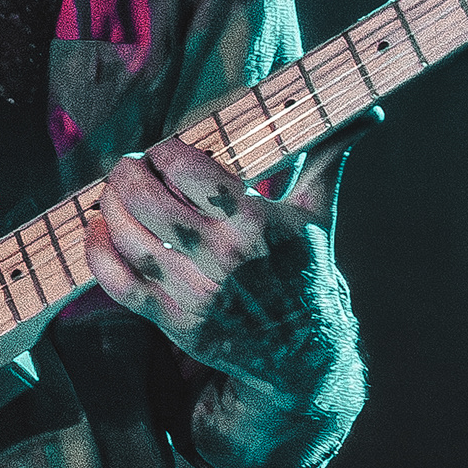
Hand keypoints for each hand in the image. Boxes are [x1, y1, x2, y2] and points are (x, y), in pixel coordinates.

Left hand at [88, 138, 346, 405]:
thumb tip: (369, 113)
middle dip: (127, 174)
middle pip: (146, 200)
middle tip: (129, 167)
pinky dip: (98, 254)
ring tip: (114, 194)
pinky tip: (99, 232)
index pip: (187, 169)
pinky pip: (118, 283)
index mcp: (256, 220)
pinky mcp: (174, 321)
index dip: (165, 151)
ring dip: (109, 208)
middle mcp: (223, 257)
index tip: (165, 150)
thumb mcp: (319, 212)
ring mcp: (195, 292)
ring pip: (127, 238)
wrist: (301, 353)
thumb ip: (330, 156)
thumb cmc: (305, 271)